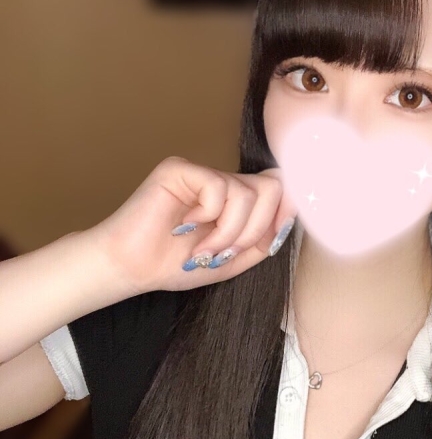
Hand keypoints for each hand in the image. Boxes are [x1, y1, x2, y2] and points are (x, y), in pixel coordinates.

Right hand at [85, 155, 296, 294]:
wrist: (133, 269)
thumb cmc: (176, 264)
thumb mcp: (234, 260)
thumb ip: (265, 239)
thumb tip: (292, 213)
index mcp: (238, 200)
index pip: (281, 188)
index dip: (287, 210)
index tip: (274, 238)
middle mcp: (224, 182)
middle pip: (273, 187)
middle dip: (255, 229)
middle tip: (227, 251)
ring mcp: (203, 173)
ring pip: (246, 193)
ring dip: (228, 232)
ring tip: (203, 248)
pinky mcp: (180, 169)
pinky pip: (218, 187)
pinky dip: (208, 217)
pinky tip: (185, 225)